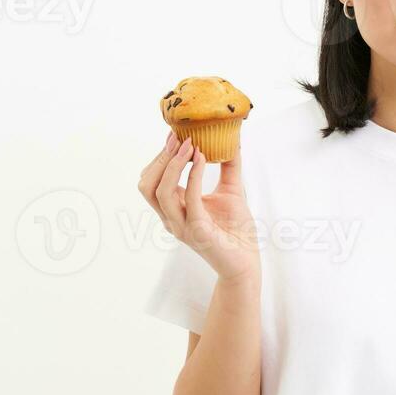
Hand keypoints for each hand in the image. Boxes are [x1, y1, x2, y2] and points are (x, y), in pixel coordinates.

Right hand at [139, 129, 258, 283]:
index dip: (160, 156)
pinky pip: (189, 199)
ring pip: (160, 192)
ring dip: (173, 165)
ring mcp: (181, 226)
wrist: (247, 261)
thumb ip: (228, 166)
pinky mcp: (197, 230)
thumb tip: (232, 139)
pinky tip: (202, 159)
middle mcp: (171, 218)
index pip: (152, 180)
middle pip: (148, 185)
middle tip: (180, 138)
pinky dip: (194, 175)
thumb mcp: (231, 190)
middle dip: (161, 158)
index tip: (176, 134)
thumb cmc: (237, 230)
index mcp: (174, 208)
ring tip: (190, 147)